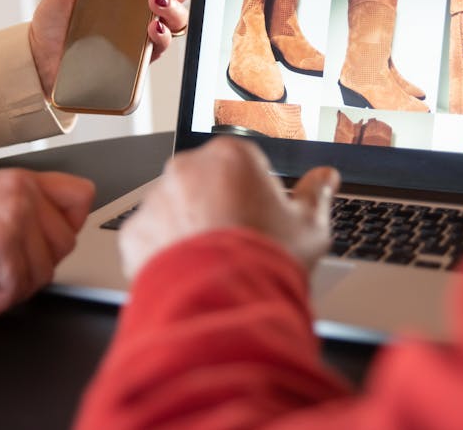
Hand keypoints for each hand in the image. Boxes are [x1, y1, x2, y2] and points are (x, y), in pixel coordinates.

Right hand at [0, 169, 94, 320]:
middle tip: (8, 272)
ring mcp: (16, 215)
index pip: (82, 195)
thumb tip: (51, 241)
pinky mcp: (1, 243)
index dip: (71, 225)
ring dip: (16, 289)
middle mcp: (25, 192)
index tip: (46, 243)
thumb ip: (23, 208)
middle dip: (39, 266)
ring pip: (45, 271)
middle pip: (66, 243)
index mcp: (24, 179)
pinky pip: (18, 288)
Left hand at [29, 0, 191, 97]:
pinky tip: (151, 27)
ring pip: (176, 20)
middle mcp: (140, 8)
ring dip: (174, 8)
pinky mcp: (137, 58)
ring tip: (155, 0)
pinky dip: (161, 36)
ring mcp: (141, 33)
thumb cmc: (56, 16)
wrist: (40, 54)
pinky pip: (161, 47)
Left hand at [119, 137, 339, 279]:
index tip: (261, 218)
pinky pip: (151, 238)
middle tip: (239, 243)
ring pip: (175, 209)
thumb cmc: (267, 262)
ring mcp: (157, 199)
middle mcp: (188, 169)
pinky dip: (165, 253)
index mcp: (232, 156)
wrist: (224, 306)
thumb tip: (326, 177)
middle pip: (206, 183)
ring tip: (214, 264)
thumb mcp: (309, 227)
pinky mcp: (135, 231)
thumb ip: (317, 194)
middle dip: (218, 207)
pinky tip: (190, 273)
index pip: (243, 163)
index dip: (256, 194)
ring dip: (189, 228)